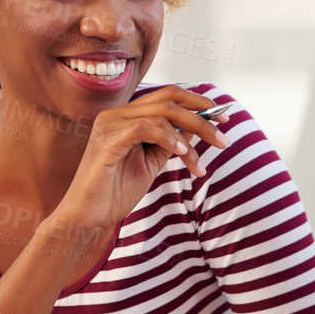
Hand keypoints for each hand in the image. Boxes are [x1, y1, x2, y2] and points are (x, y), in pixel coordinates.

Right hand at [53, 87, 233, 236]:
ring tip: (198, 164)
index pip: (168, 96)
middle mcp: (117, 114)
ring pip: (161, 113)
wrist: (89, 217)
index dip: (199, 103)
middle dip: (202, 117)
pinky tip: (182, 154)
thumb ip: (171, 142)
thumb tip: (199, 126)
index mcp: (127, 116)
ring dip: (190, 136)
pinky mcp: (107, 140)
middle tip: (224, 140)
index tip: (225, 119)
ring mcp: (110, 124)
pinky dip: (169, 139)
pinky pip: (145, 128)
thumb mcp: (152, 162)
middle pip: (169, 100)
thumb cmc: (116, 192)